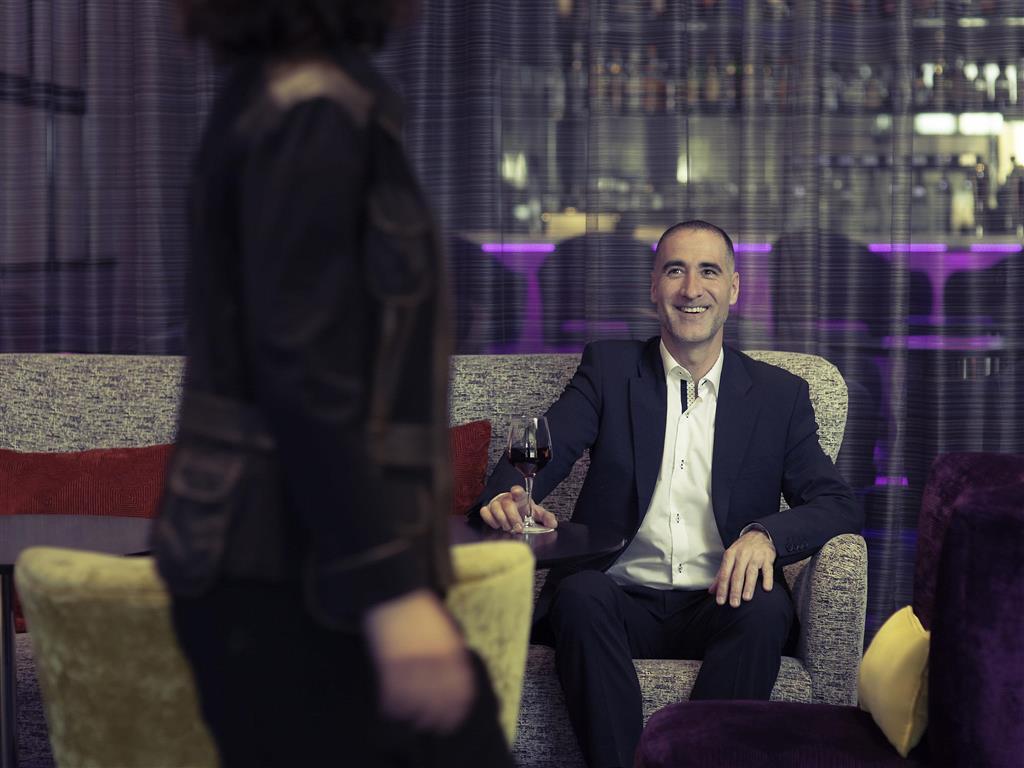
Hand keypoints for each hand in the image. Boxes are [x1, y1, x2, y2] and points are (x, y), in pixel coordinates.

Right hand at [363, 589, 474, 732]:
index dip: (456, 709)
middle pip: (439, 701)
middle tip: (431, 726)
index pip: (460, 689)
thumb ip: (454, 653)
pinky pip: (391, 694)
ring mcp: (410, 663)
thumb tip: (458, 680)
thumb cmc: (422, 612)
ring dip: (412, 716)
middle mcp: (433, 660)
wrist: (395, 594)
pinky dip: (391, 706)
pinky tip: (391, 710)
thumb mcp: (447, 630)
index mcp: (451, 651)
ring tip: (410, 721)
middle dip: (436, 719)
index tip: (452, 719)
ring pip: (414, 702)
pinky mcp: (388, 663)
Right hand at [480, 485, 557, 532]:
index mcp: (520, 498)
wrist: (513, 513)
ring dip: (502, 520)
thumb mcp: (537, 514)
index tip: (517, 492)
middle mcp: (507, 498)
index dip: (517, 491)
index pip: (519, 491)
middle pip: (507, 504)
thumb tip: (553, 524)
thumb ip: (546, 518)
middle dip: (512, 517)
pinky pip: (485, 512)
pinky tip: (497, 525)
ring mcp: (496, 503)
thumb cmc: (524, 512)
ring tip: (508, 528)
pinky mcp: (488, 509)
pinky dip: (490, 520)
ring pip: (495, 508)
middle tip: (518, 528)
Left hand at [708, 529, 775, 607]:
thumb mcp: (729, 558)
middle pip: (737, 575)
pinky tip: (766, 588)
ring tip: (746, 598)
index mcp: (730, 555)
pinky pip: (768, 569)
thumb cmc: (741, 549)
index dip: (722, 588)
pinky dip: (767, 579)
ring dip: (749, 586)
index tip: (720, 601)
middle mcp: (742, 555)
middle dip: (735, 590)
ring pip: (751, 572)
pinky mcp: (767, 558)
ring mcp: (755, 556)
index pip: (724, 574)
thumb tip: (711, 591)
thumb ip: (720, 575)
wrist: (757, 534)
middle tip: (733, 604)